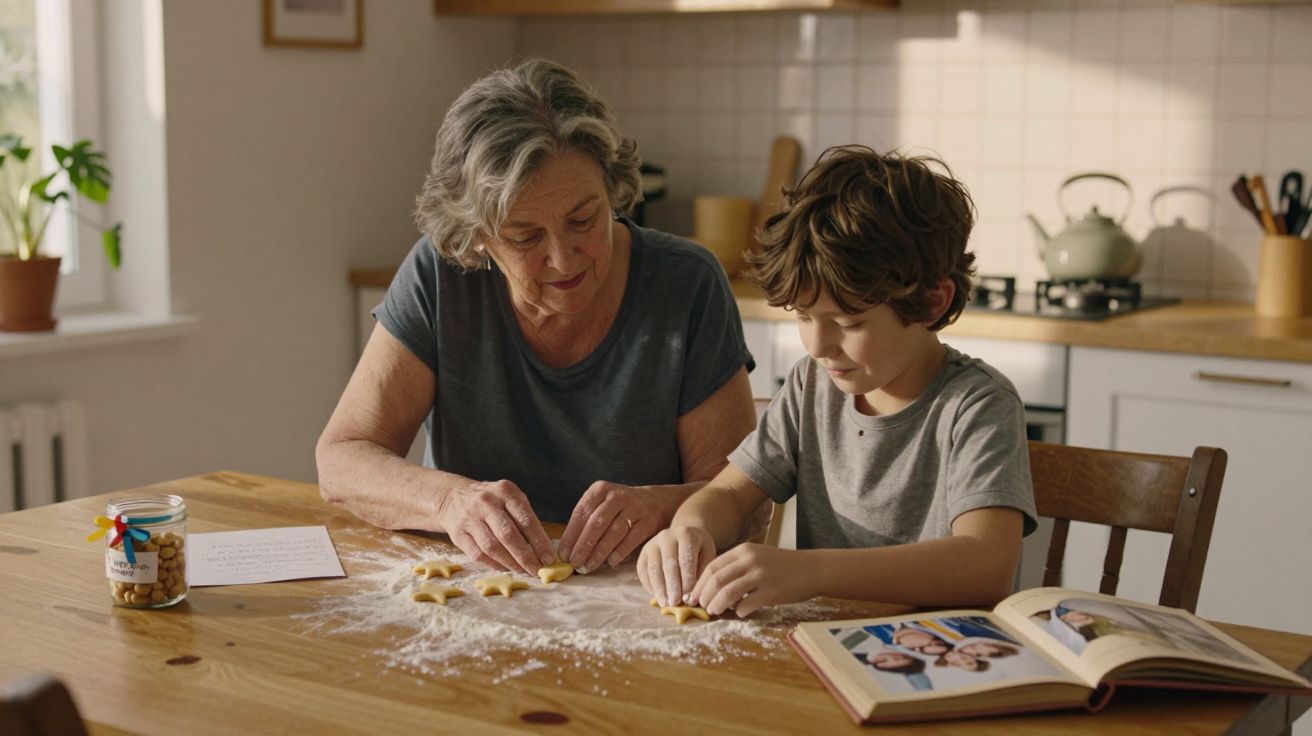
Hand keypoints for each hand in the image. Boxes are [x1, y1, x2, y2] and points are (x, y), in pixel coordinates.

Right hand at [435, 479, 553, 574]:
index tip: (549, 558)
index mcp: (505, 491)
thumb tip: (542, 549)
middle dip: (526, 556)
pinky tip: (505, 568)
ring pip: (492, 547)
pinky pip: (478, 554)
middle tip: (538, 570)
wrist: (454, 497)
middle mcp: (486, 502)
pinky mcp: (458, 534)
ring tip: (523, 570)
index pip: (525, 520)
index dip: (539, 542)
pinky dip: (494, 564)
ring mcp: (469, 518)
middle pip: (508, 535)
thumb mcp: (510, 498)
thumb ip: (525, 518)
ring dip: (510, 563)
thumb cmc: (492, 501)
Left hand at [558, 481, 679, 572]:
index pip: (581, 512)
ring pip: (614, 531)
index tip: (564, 554)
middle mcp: (617, 496)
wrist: (658, 501)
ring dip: (599, 551)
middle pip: (597, 522)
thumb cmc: (622, 508)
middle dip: (583, 545)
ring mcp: (635, 507)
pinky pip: (632, 538)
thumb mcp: (603, 504)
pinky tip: (611, 562)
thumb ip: (587, 521)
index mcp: (600, 490)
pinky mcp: (648, 520)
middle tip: (575, 563)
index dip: (571, 535)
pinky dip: (620, 551)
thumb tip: (568, 550)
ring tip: (589, 566)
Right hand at [637, 526, 716, 607]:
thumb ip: (701, 574)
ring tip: (665, 604)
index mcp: (686, 534)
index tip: (689, 599)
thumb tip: (691, 598)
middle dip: (672, 587)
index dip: (687, 581)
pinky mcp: (644, 553)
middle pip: (668, 564)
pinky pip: (643, 571)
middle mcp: (667, 536)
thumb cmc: (699, 549)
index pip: (685, 560)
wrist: (685, 534)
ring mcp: (652, 544)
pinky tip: (658, 597)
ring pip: (653, 569)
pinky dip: (650, 586)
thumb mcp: (707, 556)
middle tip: (675, 603)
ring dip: (659, 589)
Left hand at [690, 543, 814, 617]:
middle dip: (704, 595)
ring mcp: (762, 575)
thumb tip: (712, 587)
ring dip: (717, 605)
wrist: (812, 569)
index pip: (713, 566)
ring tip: (713, 612)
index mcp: (744, 550)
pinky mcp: (772, 592)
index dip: (700, 583)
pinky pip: (748, 604)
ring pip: (728, 592)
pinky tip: (739, 613)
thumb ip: (737, 567)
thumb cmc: (782, 566)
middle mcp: (751, 560)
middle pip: (717, 579)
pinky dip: (739, 611)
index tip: (693, 595)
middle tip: (701, 606)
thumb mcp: (757, 556)